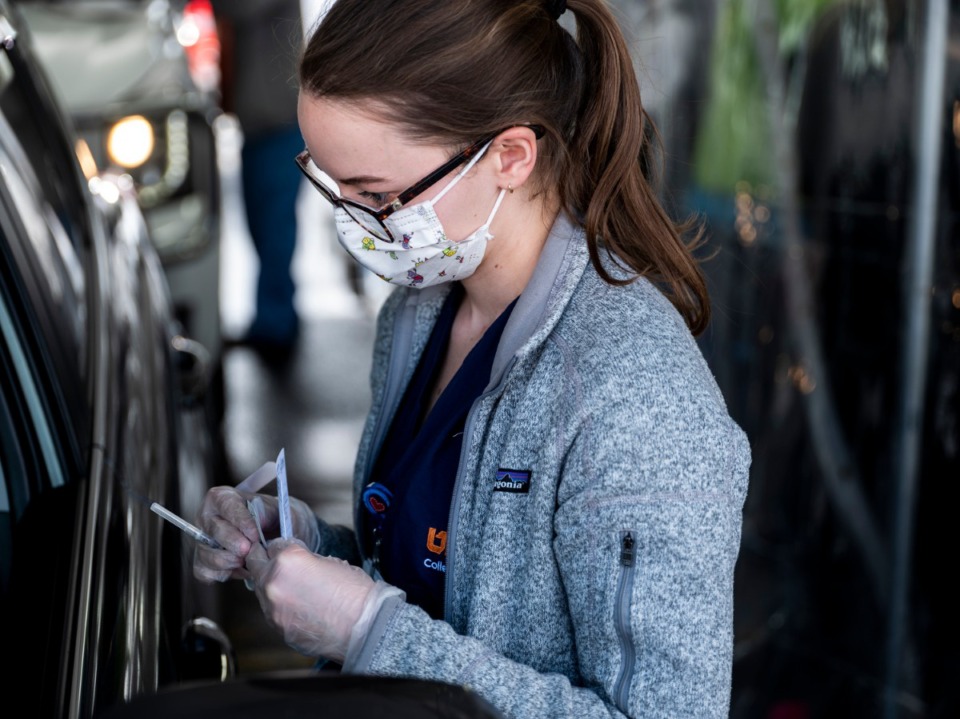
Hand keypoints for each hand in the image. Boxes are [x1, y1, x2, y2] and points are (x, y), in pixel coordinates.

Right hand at [192, 486, 319, 582]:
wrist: (274, 535)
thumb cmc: (274, 518)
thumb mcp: (279, 510)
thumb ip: (270, 513)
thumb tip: (258, 522)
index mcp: (222, 497)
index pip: (227, 507)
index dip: (241, 522)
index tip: (255, 535)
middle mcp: (207, 517)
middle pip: (215, 531)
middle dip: (234, 544)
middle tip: (250, 551)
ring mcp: (202, 540)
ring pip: (208, 554)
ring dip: (230, 562)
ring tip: (248, 560)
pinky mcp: (202, 562)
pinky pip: (206, 572)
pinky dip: (224, 574)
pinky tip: (241, 569)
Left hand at [245, 539, 402, 661]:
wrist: (364, 627)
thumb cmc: (354, 593)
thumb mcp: (330, 561)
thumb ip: (304, 560)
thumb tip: (294, 564)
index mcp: (288, 560)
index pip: (273, 544)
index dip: (283, 546)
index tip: (288, 550)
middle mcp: (272, 583)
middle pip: (255, 564)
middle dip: (266, 562)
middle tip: (281, 565)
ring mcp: (272, 608)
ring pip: (260, 589)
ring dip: (272, 586)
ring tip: (296, 590)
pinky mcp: (276, 628)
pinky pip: (271, 611)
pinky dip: (281, 607)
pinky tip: (301, 608)